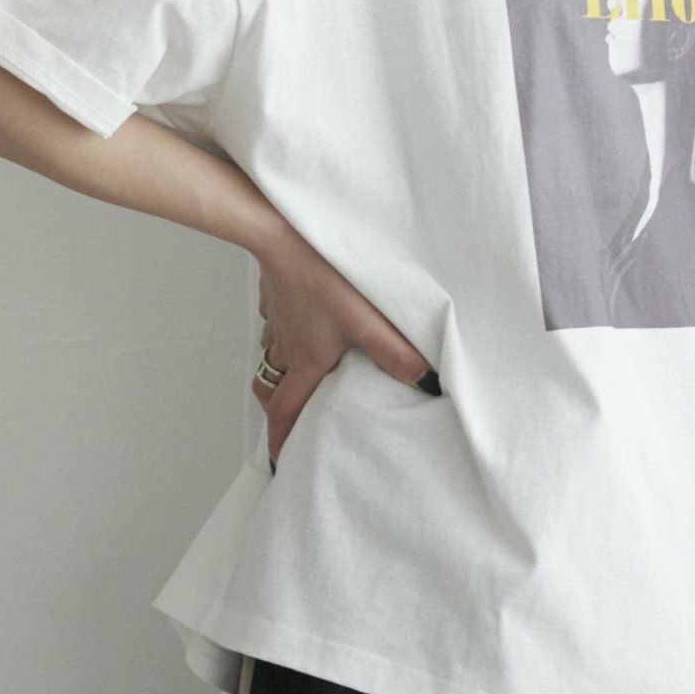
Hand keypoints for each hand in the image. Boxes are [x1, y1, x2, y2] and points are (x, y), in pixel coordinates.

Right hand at [252, 227, 437, 472]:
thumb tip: (423, 381)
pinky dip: (286, 333)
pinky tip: (303, 321)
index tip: (279, 462)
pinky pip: (276, 324)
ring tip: (303, 372)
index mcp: (306, 361)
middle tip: (291, 417)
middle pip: (271, 389)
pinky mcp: (276, 295)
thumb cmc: (323, 277)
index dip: (281, 441)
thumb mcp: (367, 320)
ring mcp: (278, 320)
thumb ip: (395, 354)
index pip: (286, 413)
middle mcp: (286, 345)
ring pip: (273, 356)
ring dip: (284, 370)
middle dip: (279, 408)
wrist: (284, 231)